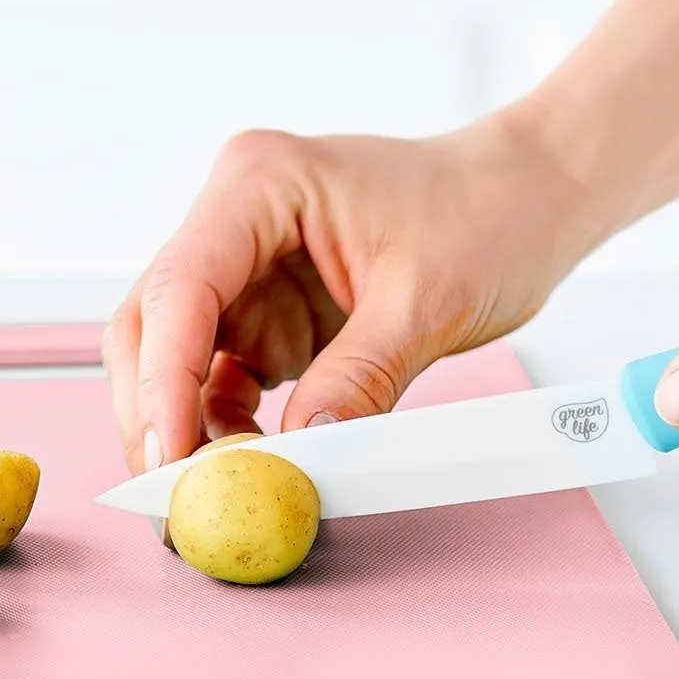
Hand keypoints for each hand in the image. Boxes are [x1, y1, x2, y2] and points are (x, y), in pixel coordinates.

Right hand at [102, 108, 603, 473]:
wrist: (525, 200)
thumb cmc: (485, 214)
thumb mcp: (428, 302)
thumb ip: (359, 378)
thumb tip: (299, 456)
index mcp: (259, 183)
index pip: (182, 286)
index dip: (163, 378)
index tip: (170, 456)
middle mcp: (234, 218)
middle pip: (153, 321)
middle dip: (154, 410)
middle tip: (172, 496)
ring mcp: (244, 266)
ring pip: (176, 356)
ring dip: (185, 426)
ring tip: (212, 494)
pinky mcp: (265, 309)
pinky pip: (222, 375)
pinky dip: (225, 425)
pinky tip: (247, 466)